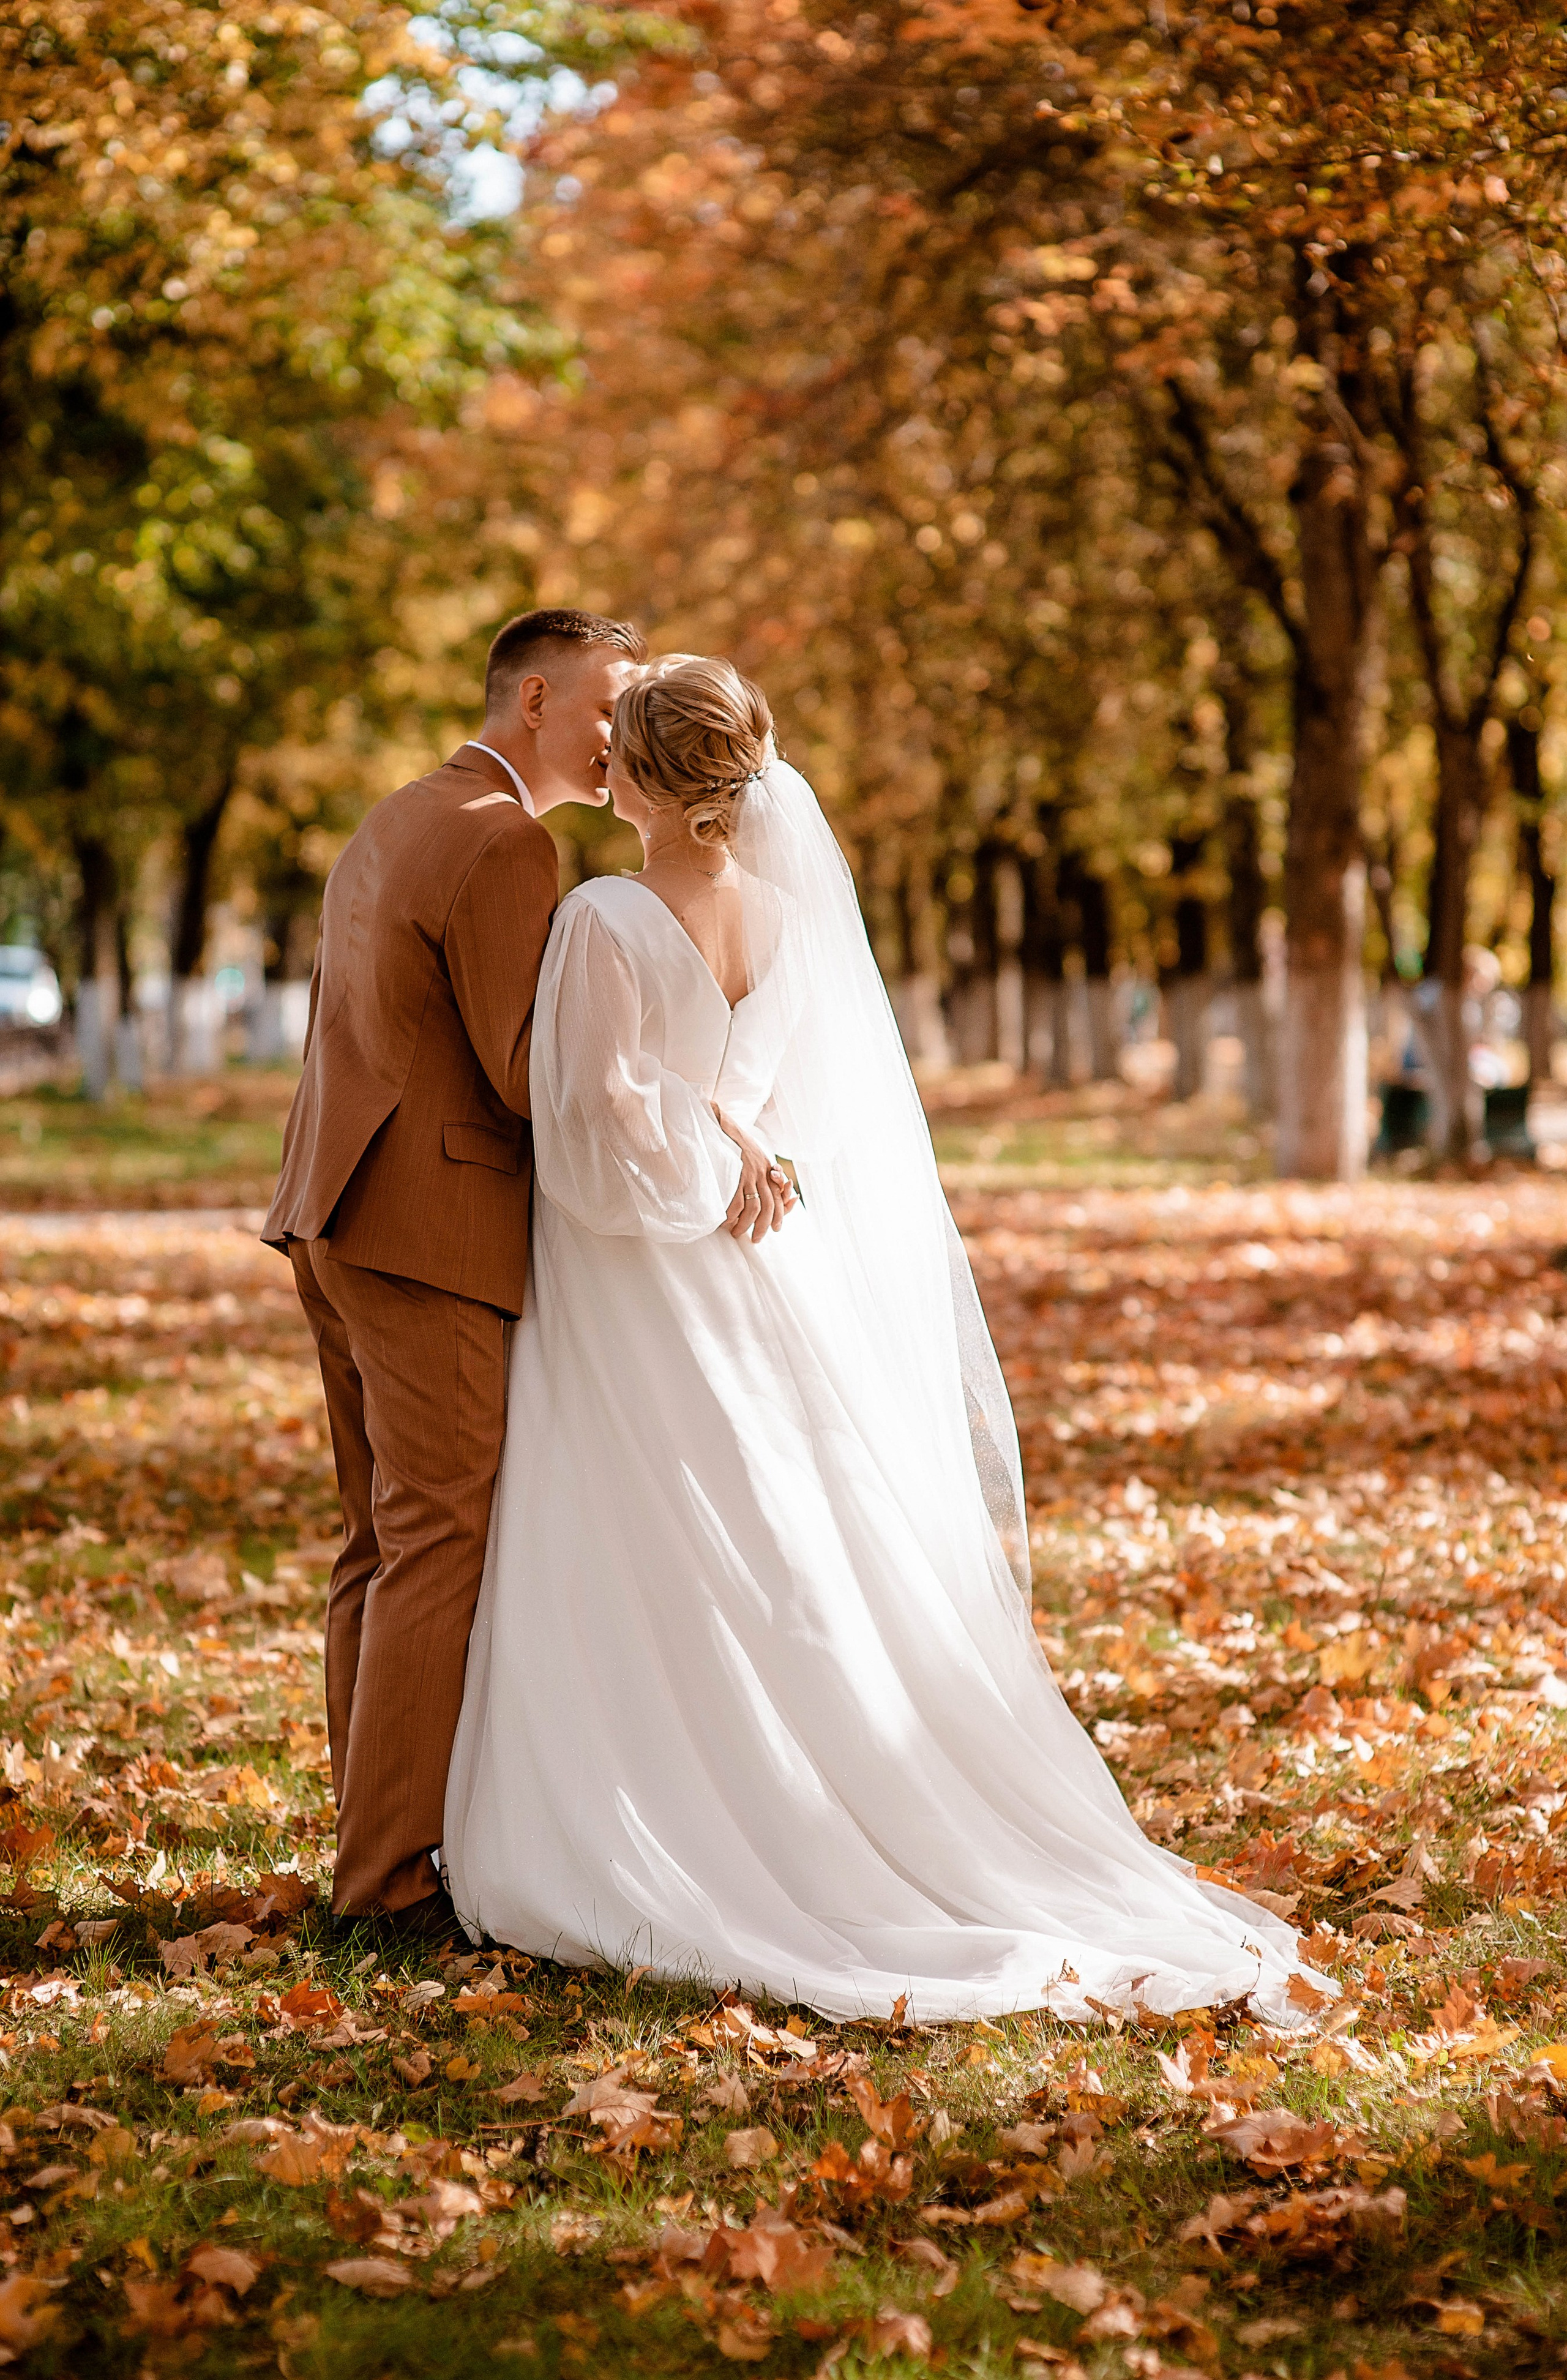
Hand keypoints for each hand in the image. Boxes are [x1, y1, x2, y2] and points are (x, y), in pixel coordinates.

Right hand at [714, 1109, 797, 1242]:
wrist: (721, 1123)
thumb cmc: (735, 1141)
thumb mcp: (755, 1155)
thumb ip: (762, 1171)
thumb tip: (770, 1186)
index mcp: (768, 1169)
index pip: (779, 1197)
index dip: (780, 1215)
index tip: (777, 1228)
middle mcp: (762, 1173)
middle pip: (769, 1207)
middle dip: (764, 1226)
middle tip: (756, 1239)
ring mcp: (748, 1174)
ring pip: (754, 1208)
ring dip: (747, 1225)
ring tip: (738, 1233)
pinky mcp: (734, 1174)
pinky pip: (736, 1202)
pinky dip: (732, 1215)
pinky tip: (726, 1222)